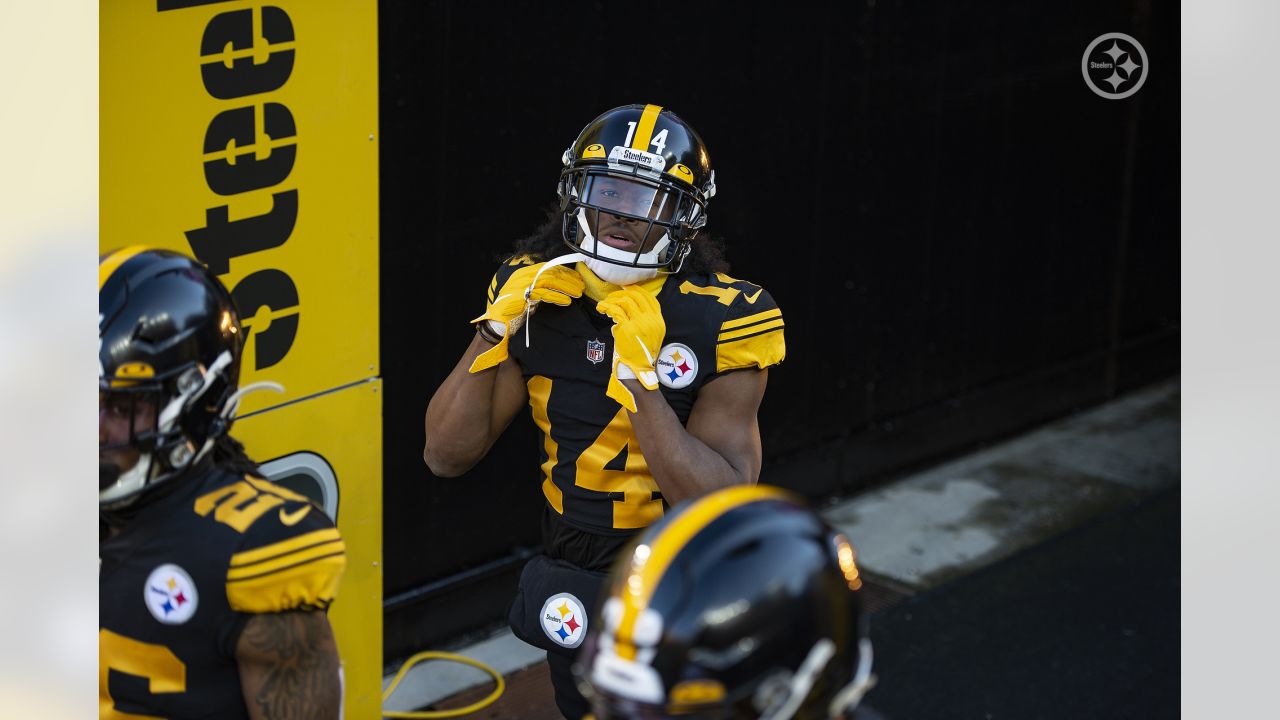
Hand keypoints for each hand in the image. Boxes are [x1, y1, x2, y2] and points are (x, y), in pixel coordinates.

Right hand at [469, 262, 584, 372]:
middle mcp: (524, 275)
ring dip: (566, 287)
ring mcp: (522, 284)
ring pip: (550, 281)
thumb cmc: (514, 309)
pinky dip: (557, 297)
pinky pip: (544, 294)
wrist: (497, 321)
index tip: (577, 277)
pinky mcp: (522, 295)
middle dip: (568, 279)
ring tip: (577, 293)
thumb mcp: (529, 294)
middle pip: (551, 273)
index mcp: (526, 273)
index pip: (549, 267)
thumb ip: (541, 288)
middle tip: (581, 286)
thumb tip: (561, 286)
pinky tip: (566, 301)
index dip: (564, 271)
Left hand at [596, 286, 664, 411]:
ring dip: (612, 300)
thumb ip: (647, 320)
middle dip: (622, 293)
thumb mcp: (653, 334)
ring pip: (625, 301)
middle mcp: (650, 320)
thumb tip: (632, 305)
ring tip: (605, 303)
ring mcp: (639, 323)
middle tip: (613, 296)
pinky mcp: (626, 328)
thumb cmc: (642, 352)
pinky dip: (606, 307)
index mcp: (658, 320)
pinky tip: (602, 308)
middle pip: (636, 297)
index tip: (627, 288)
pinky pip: (615, 311)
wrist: (639, 368)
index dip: (637, 290)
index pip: (650, 298)